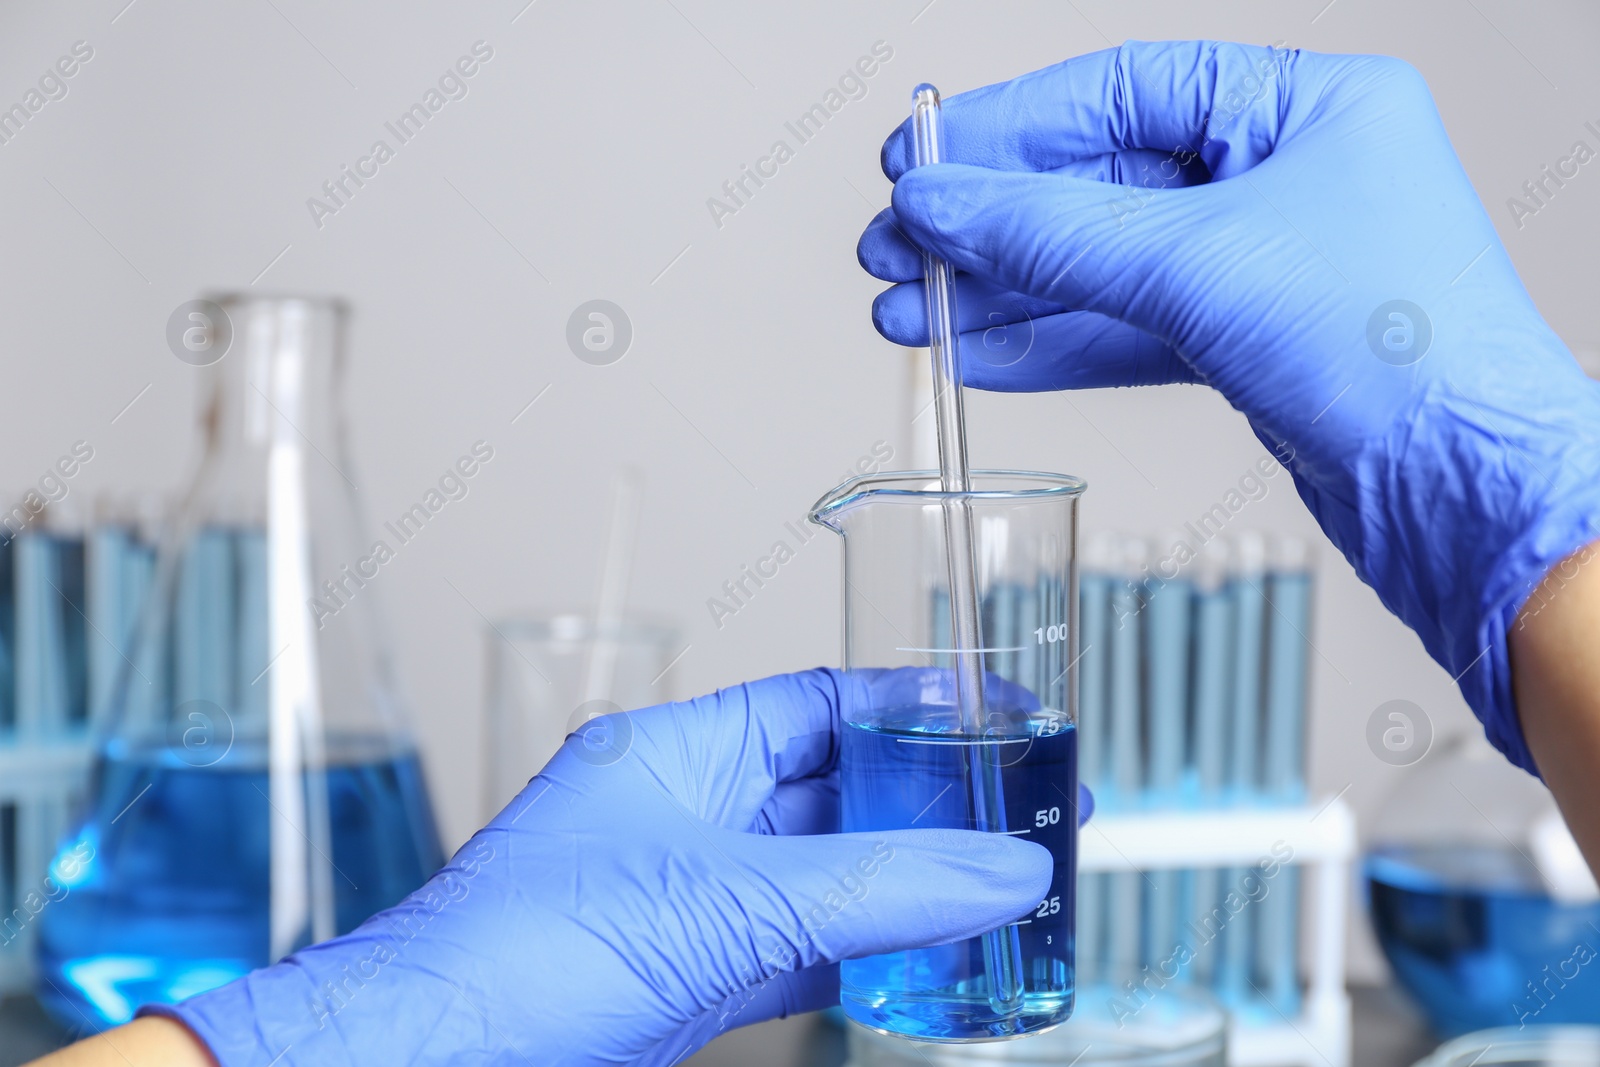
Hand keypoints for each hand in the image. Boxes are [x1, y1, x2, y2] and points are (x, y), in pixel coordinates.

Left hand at [144, 669, 1077, 1065]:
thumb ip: (873, 890)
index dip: (912, 705)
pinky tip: (924, 967)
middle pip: (838, 793)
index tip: (998, 714)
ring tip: (999, 892)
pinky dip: (865, 959)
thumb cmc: (514, 951)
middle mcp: (690, 815)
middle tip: (1021, 817)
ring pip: (828, 880)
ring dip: (906, 892)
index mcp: (683, 754)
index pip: (821, 704)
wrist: (435, 1060)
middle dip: (928, 807)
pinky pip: (804, 951)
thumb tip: (998, 870)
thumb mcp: (723, 903)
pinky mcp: (693, 974)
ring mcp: (693, 897)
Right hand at [858, 41, 1599, 773]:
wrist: (1468, 498)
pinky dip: (1049, 344)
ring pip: (1101, 266)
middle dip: (990, 224)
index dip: (1008, 127)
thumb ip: (1052, 233)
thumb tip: (941, 204)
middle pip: (1098, 183)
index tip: (921, 157)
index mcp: (1305, 108)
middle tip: (898, 248)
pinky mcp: (1246, 345)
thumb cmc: (1400, 355)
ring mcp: (1264, 265)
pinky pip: (1125, 328)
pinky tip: (978, 352)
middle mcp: (1285, 176)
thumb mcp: (1200, 267)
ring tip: (911, 311)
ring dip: (1002, 293)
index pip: (1121, 93)